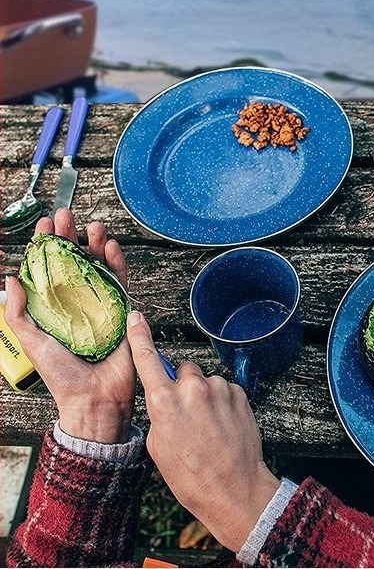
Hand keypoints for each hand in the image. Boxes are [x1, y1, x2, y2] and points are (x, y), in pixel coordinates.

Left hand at [4, 208, 134, 443]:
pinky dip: (118, 262)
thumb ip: (19, 313)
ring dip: (96, 243)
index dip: (46, 247)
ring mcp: (101, 303)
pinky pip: (121, 280)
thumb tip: (10, 280)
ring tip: (92, 226)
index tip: (43, 227)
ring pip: (99, 265)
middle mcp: (77, 301)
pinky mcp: (122, 309)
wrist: (93, 396)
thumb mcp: (32, 341)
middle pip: (74, 260)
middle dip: (70, 236)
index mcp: (54, 307)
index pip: (49, 269)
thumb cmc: (61, 376)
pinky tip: (111, 248)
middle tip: (65, 216)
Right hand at [127, 310, 279, 552]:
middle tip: (188, 416)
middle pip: (182, 370)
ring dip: (205, 396)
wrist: (232, 487)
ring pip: (205, 381)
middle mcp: (191, 388)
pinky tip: (223, 425)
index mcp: (163, 402)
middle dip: (183, 386)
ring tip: (209, 427)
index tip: (136, 318)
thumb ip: (159, 413)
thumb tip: (165, 399)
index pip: (147, 359)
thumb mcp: (158, 446)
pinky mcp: (239, 391)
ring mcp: (218, 388)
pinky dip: (223, 402)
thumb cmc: (190, 476)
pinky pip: (224, 389)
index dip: (140, 336)